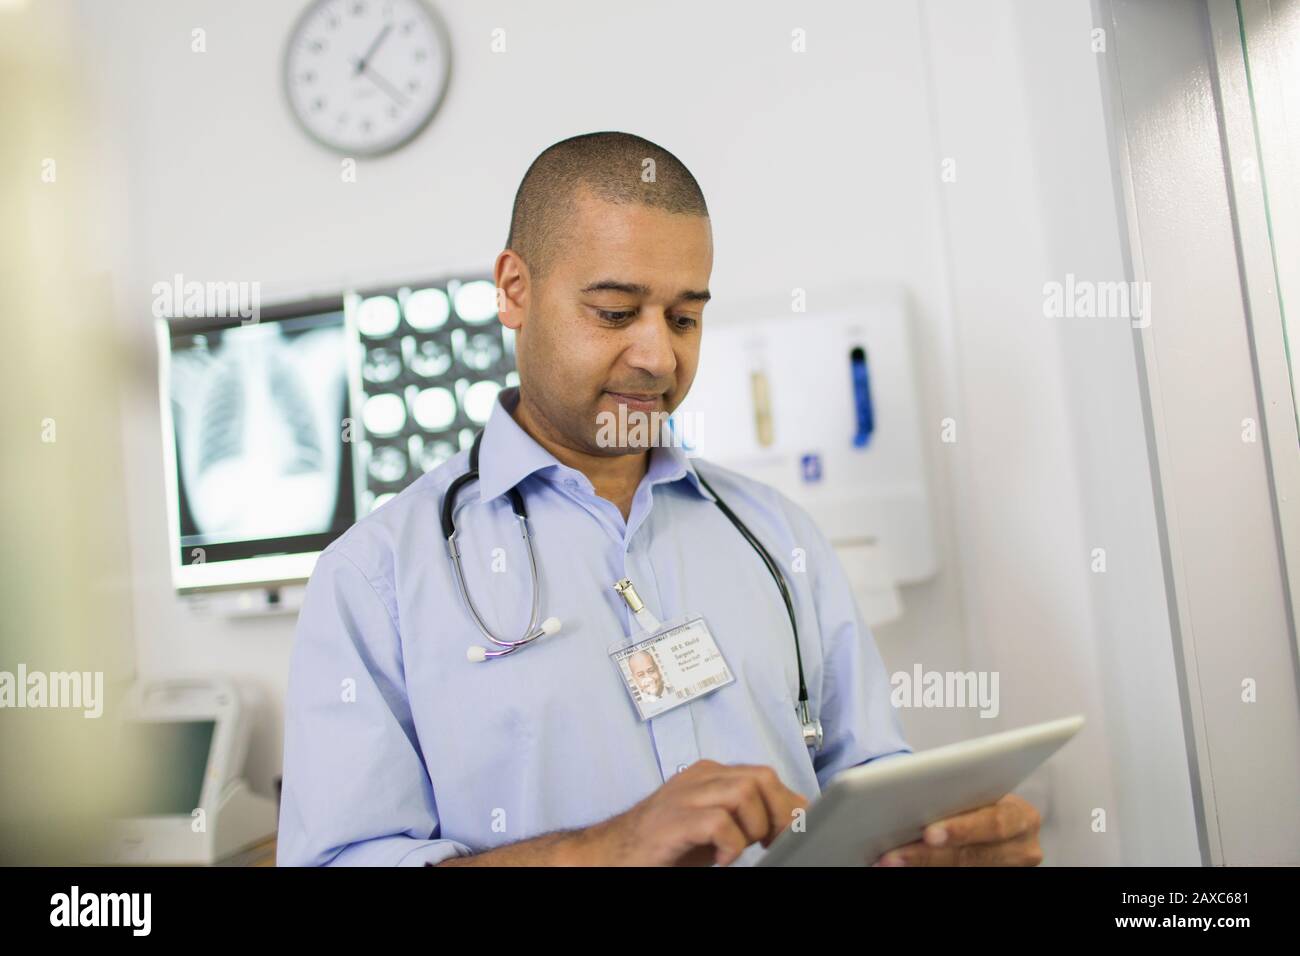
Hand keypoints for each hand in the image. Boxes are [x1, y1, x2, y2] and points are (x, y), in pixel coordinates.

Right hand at [585, 760, 808, 866]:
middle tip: (774, 844)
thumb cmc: (667, 843)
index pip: (765, 775)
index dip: (789, 804)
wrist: (613, 853)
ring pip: (743, 792)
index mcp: (711, 775)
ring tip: (741, 849)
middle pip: (760, 778)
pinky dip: (730, 843)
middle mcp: (699, 778)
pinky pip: (718, 821)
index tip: (795, 832)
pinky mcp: (672, 821)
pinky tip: (721, 858)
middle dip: (778, 813)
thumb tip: (792, 820)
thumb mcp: (714, 826)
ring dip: (753, 827)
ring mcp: (684, 796)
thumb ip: (746, 815)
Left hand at [872, 794, 1042, 865]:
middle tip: (893, 856)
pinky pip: (962, 877)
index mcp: (1022, 817)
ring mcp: (1011, 868)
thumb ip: (958, 795)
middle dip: (928, 855)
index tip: (928, 833)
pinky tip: (904, 866)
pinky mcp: (995, 877)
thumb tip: (912, 798)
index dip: (961, 829)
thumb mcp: (975, 793)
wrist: (987, 821)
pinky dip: (928, 870)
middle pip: (972, 856)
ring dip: (922, 865)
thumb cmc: (974, 799)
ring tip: (889, 862)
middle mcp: (1023, 848)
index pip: (993, 823)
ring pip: (965, 870)